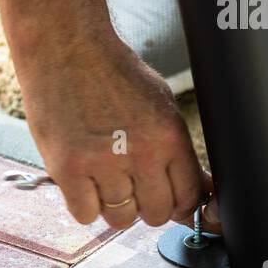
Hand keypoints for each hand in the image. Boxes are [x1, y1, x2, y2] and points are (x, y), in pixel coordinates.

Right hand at [21, 40, 208, 229]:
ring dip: (115, 206)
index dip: (179, 204)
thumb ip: (179, 150)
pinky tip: (84, 180)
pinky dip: (84, 204)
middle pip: (156, 214)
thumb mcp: (161, 104)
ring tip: (106, 179)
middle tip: (133, 185)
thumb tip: (201, 191)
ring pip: (120, 219)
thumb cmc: (113, 73)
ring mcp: (102, 163)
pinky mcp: (67, 169)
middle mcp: (140, 153)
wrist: (66, 48)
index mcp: (169, 136)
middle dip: (147, 205)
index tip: (167, 199)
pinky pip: (85, 215)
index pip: (189, 198)